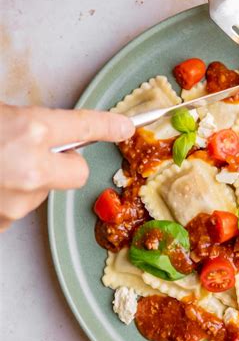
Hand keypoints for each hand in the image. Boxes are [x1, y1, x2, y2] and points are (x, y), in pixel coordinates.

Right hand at [0, 103, 134, 230]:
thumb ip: (29, 123)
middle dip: (68, 164)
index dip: (109, 126)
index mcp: (30, 131)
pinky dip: (9, 199)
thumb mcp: (0, 115)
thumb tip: (44, 129)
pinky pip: (19, 208)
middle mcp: (31, 170)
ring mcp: (18, 203)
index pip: (86, 127)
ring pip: (45, 191)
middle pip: (79, 172)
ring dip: (30, 182)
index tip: (124, 127)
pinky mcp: (3, 225)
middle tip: (39, 154)